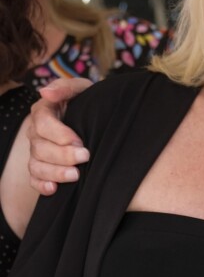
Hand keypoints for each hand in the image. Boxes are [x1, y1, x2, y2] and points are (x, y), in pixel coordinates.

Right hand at [27, 78, 91, 195]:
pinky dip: (42, 184)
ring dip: (55, 172)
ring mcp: (37, 150)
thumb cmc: (88, 98)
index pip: (43, 124)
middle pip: (40, 147)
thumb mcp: (81, 88)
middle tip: (85, 156)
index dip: (59, 134)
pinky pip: (35, 178)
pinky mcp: (41, 164)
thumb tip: (45, 92)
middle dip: (62, 155)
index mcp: (44, 111)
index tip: (79, 140)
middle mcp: (36, 132)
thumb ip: (64, 87)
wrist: (96, 112)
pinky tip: (54, 189)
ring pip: (37, 165)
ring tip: (76, 175)